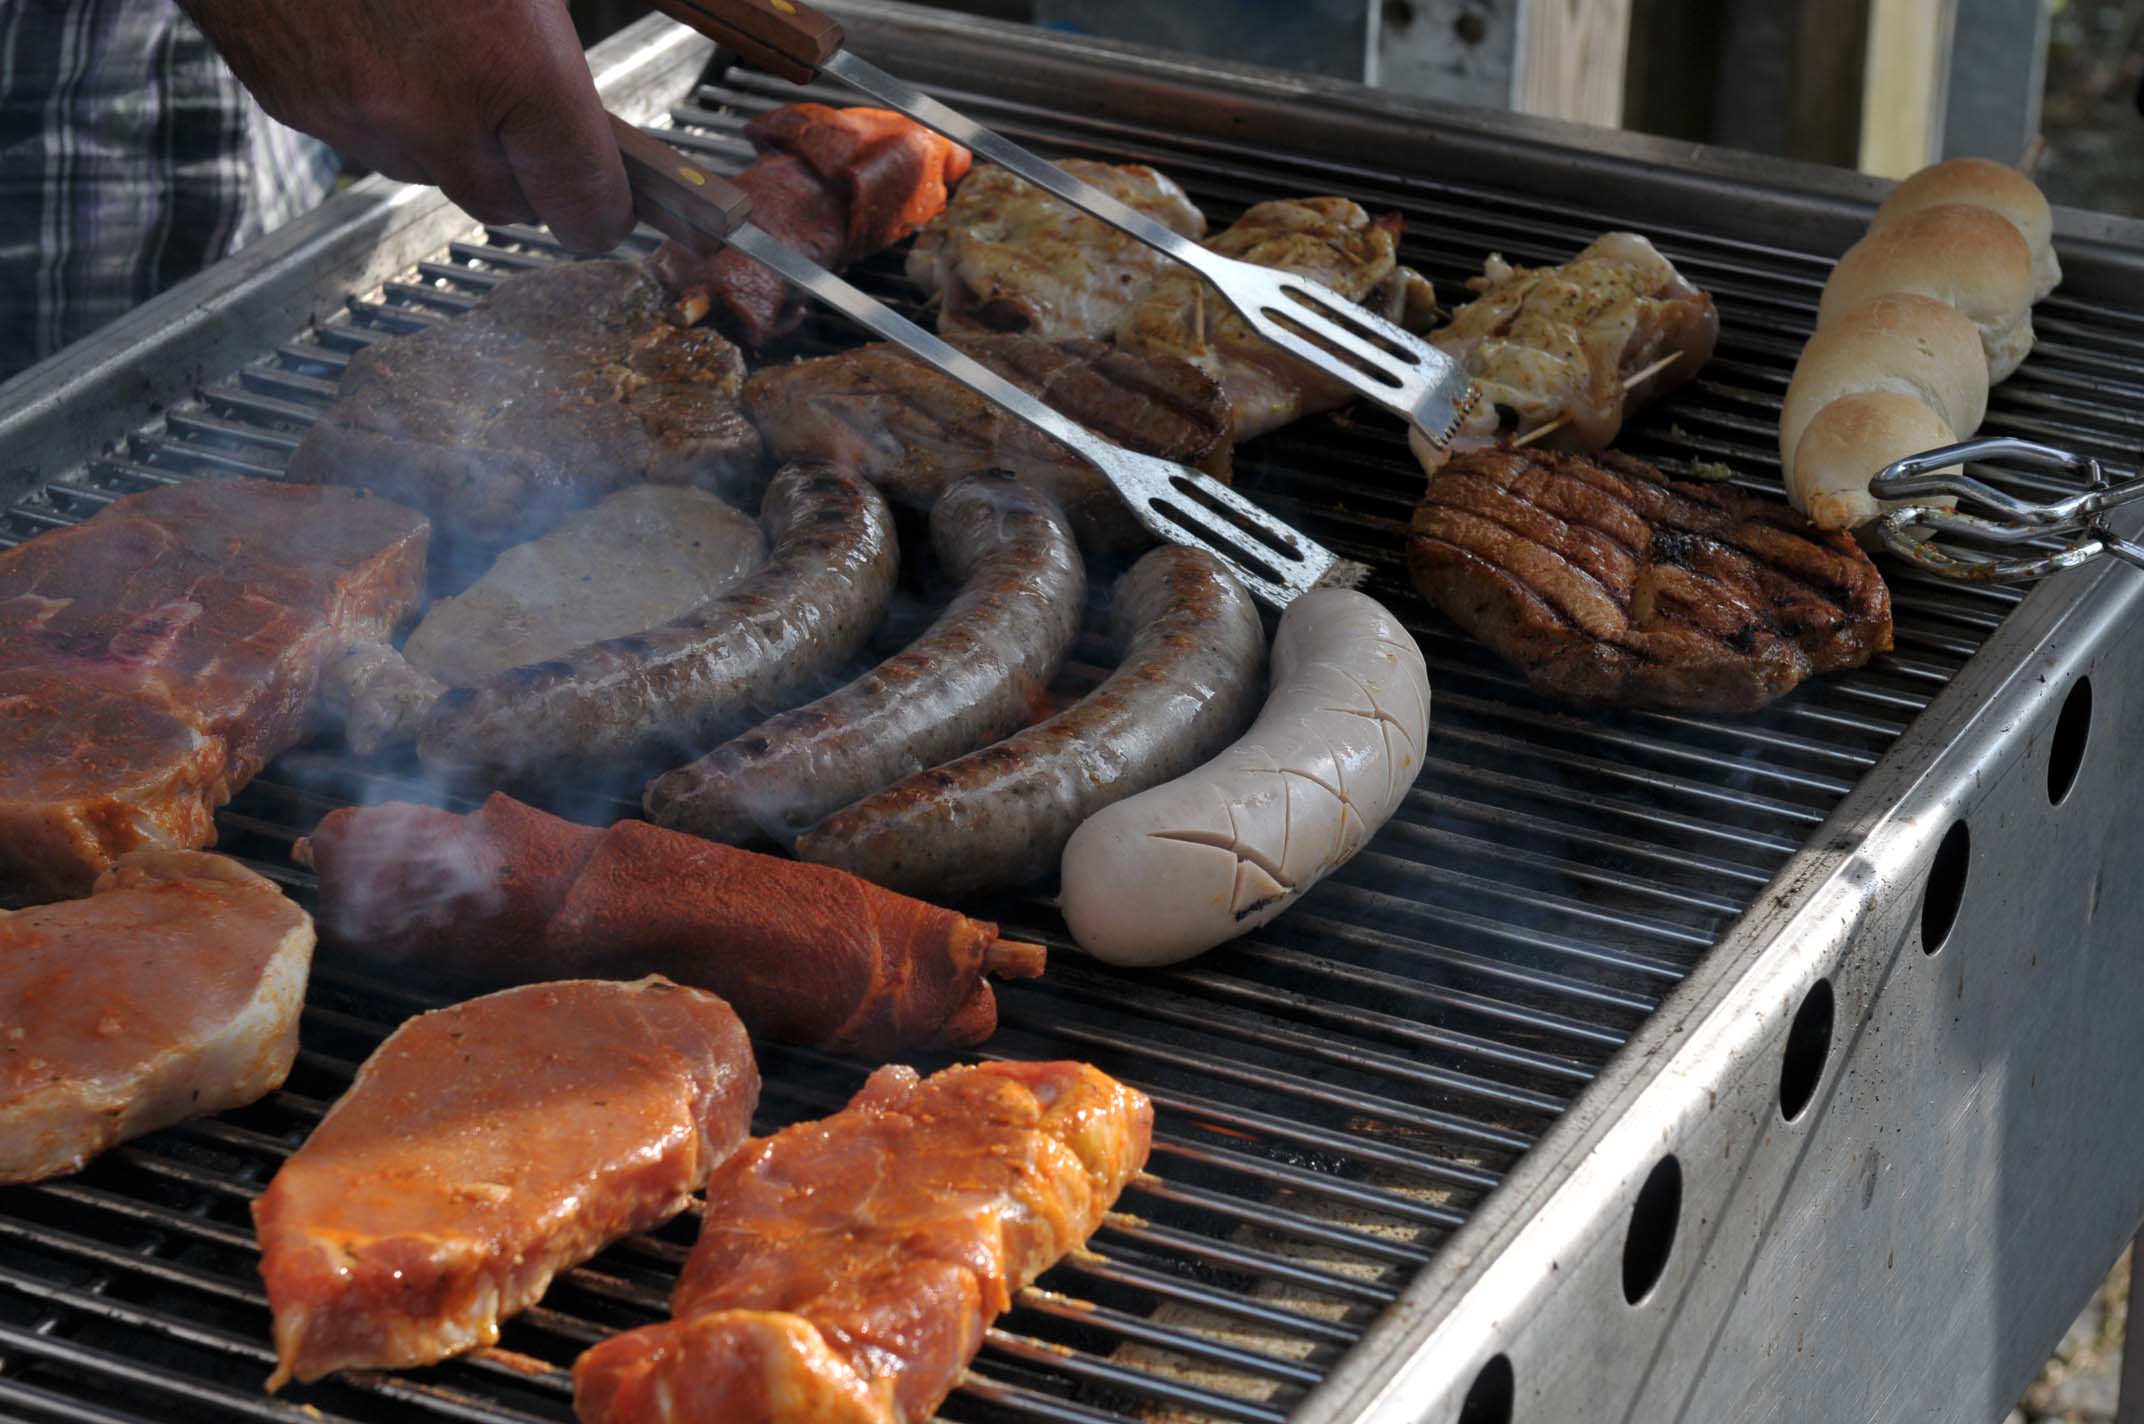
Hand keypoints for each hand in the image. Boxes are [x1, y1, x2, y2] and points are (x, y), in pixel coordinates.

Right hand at [180, 0, 631, 252]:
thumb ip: (549, 44)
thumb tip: (578, 106)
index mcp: (510, 64)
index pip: (585, 203)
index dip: (603, 207)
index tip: (610, 201)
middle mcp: (433, 111)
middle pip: (507, 206)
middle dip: (523, 170)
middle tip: (525, 113)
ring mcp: (356, 117)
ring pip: (432, 172)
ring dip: (448, 138)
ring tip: (438, 50)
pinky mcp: (296, 108)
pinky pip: (363, 138)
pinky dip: (382, 108)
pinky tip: (377, 39)